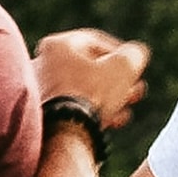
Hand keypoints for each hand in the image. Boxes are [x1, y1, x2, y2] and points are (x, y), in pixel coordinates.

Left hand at [33, 29, 149, 129]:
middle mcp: (42, 64)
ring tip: (128, 107)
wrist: (64, 134)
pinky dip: (95, 111)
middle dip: (118, 80)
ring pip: (84, 89)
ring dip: (110, 97)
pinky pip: (74, 107)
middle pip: (90, 68)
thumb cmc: (91, 95)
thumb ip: (134, 54)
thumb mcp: (123, 68)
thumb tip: (136, 54)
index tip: (135, 67)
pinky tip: (114, 121)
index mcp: (57, 45)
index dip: (122, 54)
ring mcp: (41, 91)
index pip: (96, 42)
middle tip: (136, 90)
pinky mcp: (44, 114)